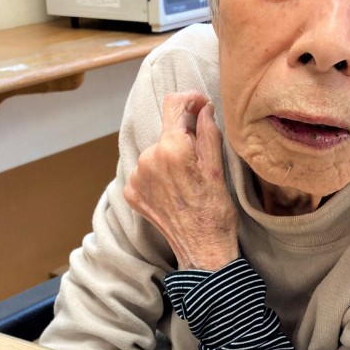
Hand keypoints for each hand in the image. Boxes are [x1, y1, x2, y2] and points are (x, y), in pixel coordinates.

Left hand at [124, 91, 238, 270]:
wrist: (202, 250)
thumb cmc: (215, 212)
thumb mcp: (217, 168)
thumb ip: (208, 132)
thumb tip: (204, 109)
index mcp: (171, 148)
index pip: (173, 104)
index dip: (189, 99)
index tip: (200, 105)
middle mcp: (148, 159)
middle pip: (166, 133)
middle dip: (183, 139)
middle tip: (201, 161)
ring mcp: (136, 177)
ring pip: (155, 153)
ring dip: (170, 158)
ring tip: (187, 182)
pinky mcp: (131, 193)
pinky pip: (145, 172)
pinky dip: (158, 176)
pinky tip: (174, 192)